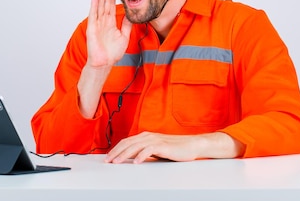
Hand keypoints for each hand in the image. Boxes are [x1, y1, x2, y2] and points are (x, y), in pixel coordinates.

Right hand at [77, 0, 131, 118]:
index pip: (112, 5)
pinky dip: (94, 5)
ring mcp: (98, 24)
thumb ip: (127, 25)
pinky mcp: (93, 28)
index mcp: (111, 22)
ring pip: (100, 6)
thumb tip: (132, 15)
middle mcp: (103, 21)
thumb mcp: (124, 36)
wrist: (105, 63)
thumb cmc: (112, 53)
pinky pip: (94, 15)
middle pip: (106, 3)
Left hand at [105, 131, 243, 163]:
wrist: (191, 145)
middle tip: (108, 161)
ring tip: (117, 162)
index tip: (108, 157)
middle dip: (116, 152)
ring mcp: (155, 140)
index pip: (126, 142)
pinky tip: (136, 162)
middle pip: (128, 143)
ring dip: (125, 154)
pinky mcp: (163, 145)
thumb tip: (132, 159)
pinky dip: (141, 156)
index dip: (116, 149)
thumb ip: (145, 152)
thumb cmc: (174, 149)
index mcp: (145, 136)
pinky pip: (149, 150)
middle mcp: (148, 136)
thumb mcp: (156, 151)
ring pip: (135, 146)